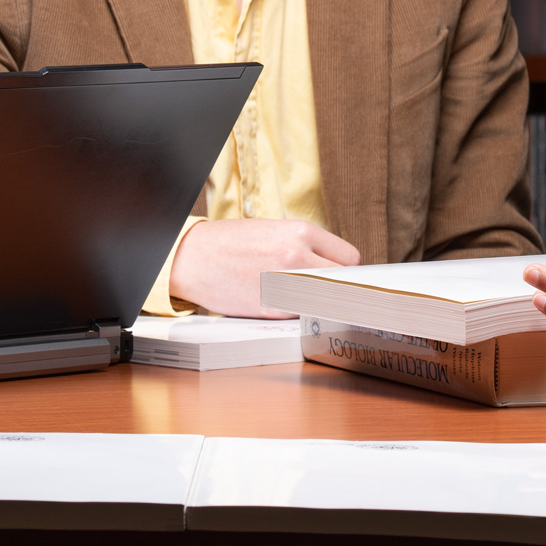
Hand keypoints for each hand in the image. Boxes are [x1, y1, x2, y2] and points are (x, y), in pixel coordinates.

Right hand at [170, 219, 361, 317]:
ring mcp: (287, 285)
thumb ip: (308, 246)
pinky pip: (302, 314)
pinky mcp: (273, 309)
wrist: (195, 258)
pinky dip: (299, 312)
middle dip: (338, 285)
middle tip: (324, 287)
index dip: (344, 268)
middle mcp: (297, 257)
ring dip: (321, 301)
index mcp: (301, 232)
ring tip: (301, 294)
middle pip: (345, 281)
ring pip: (327, 301)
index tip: (338, 273)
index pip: (350, 257)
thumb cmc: (233, 243)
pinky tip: (283, 302)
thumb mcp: (276, 231)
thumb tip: (335, 267)